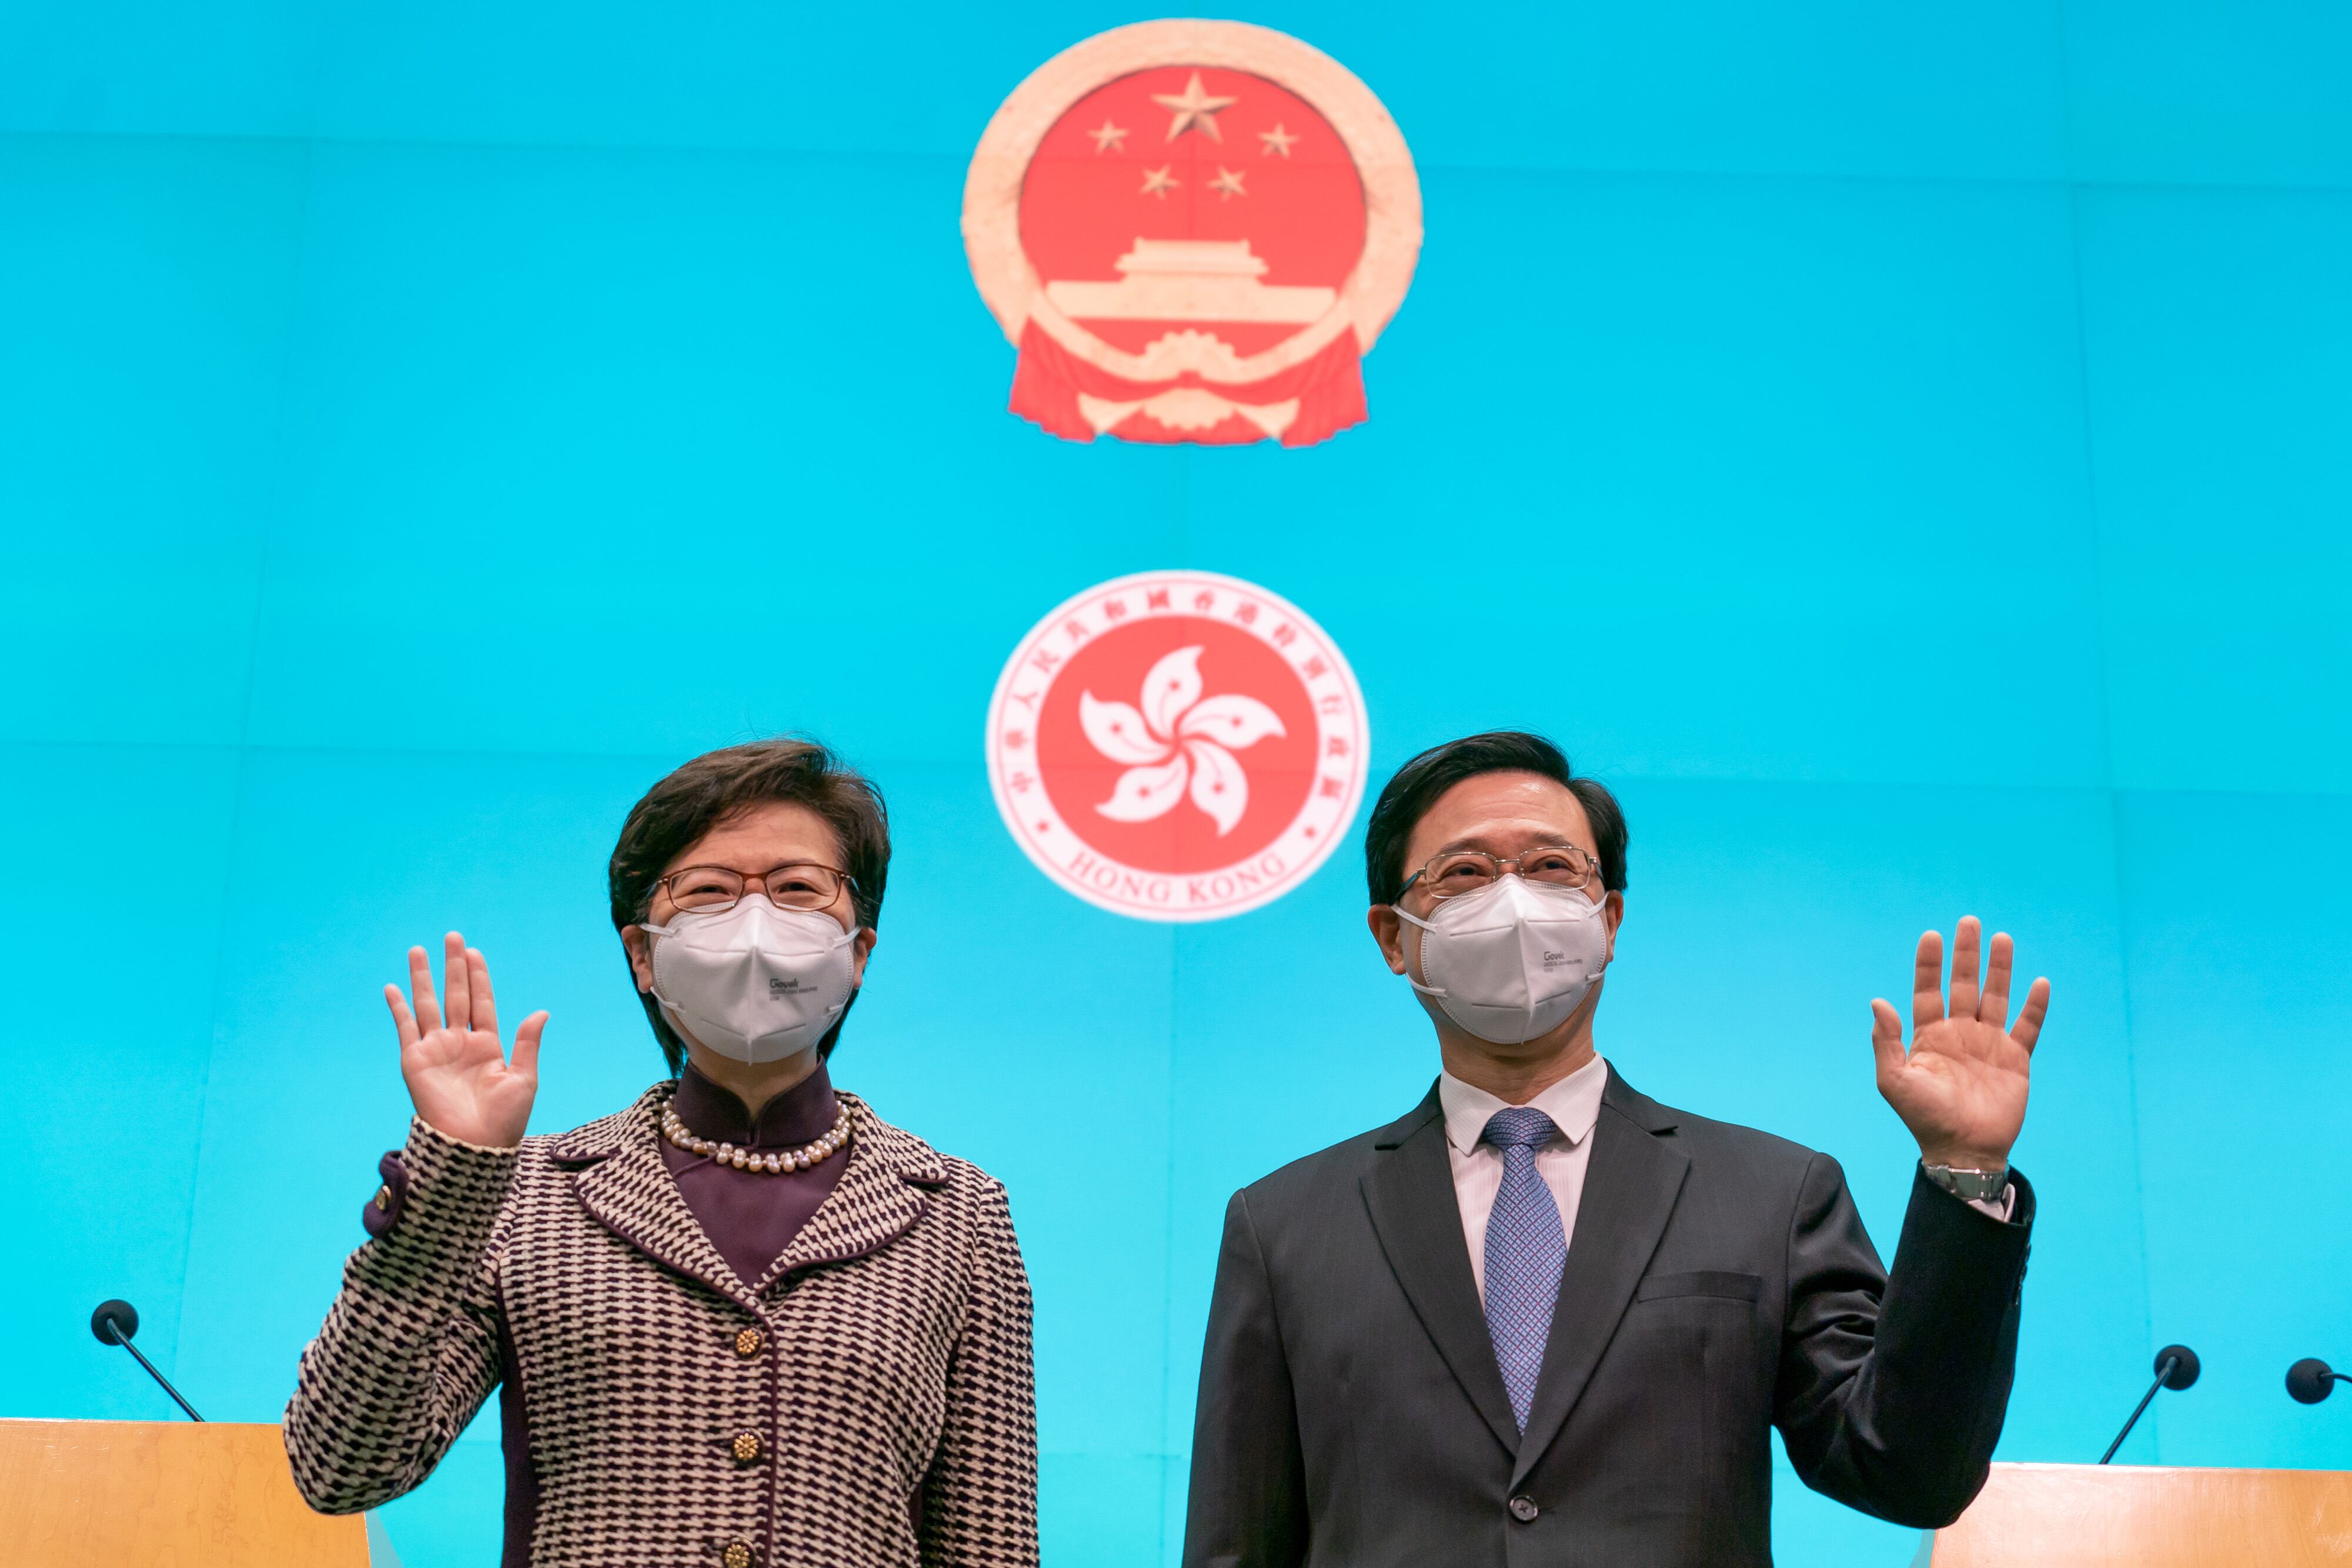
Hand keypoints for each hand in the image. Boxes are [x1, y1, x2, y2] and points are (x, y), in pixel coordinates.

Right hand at [386, 931, 546, 1148]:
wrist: (475, 1147)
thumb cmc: (504, 1119)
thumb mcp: (523, 1078)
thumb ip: (526, 1043)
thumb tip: (541, 1011)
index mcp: (488, 1045)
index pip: (482, 1001)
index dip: (479, 977)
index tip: (474, 952)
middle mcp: (461, 1043)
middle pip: (456, 995)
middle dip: (454, 967)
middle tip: (452, 937)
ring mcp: (437, 1050)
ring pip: (429, 1005)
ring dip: (423, 978)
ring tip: (419, 950)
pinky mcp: (415, 1061)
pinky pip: (405, 1028)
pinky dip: (398, 1008)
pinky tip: (393, 987)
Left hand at [1869, 917, 2049, 1169]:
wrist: (1963, 1150)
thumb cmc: (1924, 1118)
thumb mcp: (1895, 1081)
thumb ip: (1887, 1041)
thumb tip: (1878, 1001)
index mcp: (1929, 1036)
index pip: (1928, 991)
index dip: (1929, 964)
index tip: (1932, 935)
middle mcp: (1959, 1034)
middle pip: (1964, 985)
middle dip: (1966, 955)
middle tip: (1969, 922)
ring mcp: (1988, 1044)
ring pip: (1995, 997)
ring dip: (2000, 969)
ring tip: (2002, 938)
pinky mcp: (2015, 1059)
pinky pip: (2027, 1027)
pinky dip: (2035, 1006)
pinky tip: (2039, 982)